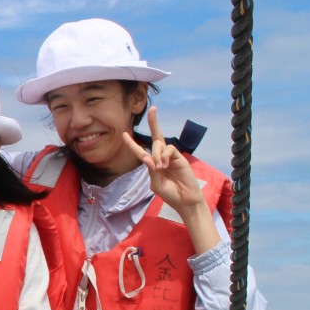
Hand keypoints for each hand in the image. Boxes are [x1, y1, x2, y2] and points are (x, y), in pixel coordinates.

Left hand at [124, 107, 219, 253]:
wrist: (185, 200)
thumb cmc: (170, 194)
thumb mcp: (156, 184)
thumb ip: (151, 171)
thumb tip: (146, 158)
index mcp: (152, 165)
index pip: (140, 151)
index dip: (132, 143)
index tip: (124, 134)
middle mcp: (161, 157)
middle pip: (156, 137)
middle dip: (154, 122)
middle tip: (153, 109)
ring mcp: (170, 156)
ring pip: (160, 144)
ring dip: (157, 154)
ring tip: (160, 168)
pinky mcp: (179, 157)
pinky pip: (170, 149)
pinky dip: (165, 155)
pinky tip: (165, 165)